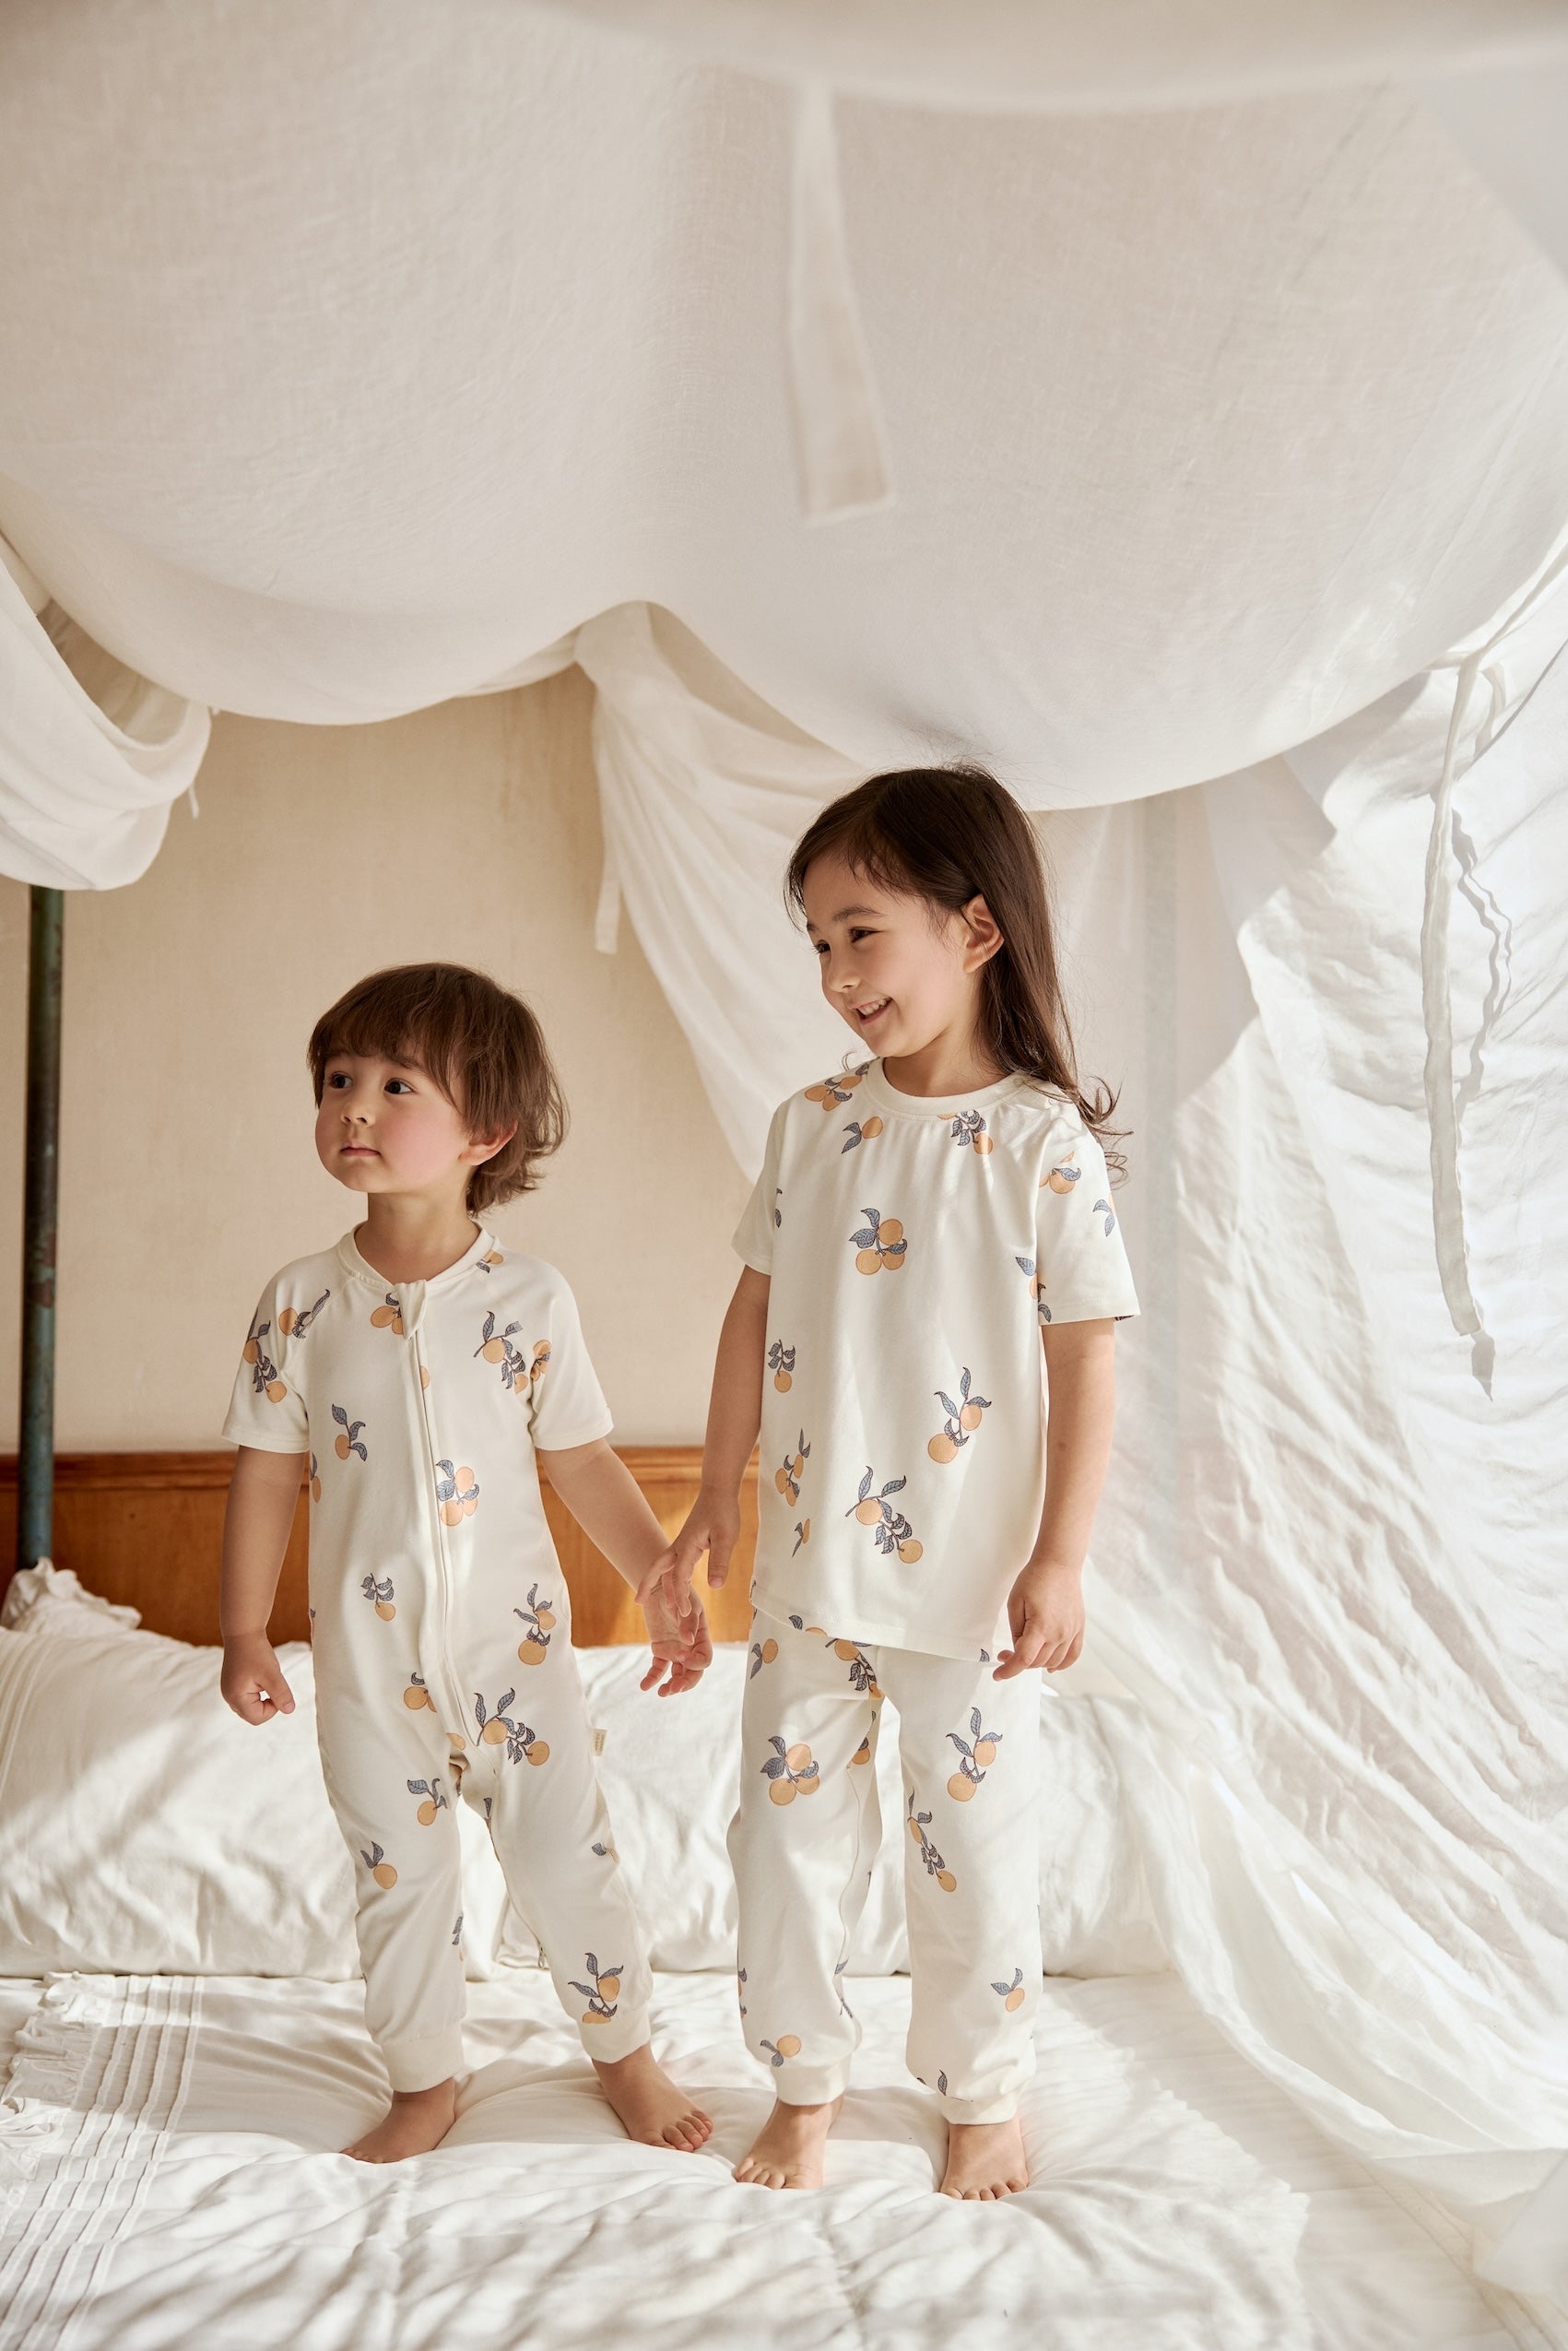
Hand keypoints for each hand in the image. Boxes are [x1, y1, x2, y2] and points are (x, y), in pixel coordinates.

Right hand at [221, 1631, 296, 1722]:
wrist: (243, 1632)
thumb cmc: (256, 1652)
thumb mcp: (272, 1674)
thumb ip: (281, 1694)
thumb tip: (289, 1710)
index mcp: (236, 1698)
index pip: (257, 1718)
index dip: (273, 1708)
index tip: (276, 1687)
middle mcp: (229, 1697)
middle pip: (253, 1715)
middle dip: (267, 1703)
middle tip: (271, 1682)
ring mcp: (229, 1691)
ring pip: (251, 1706)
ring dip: (263, 1696)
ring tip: (263, 1677)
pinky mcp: (232, 1685)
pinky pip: (247, 1697)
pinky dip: (257, 1691)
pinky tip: (258, 1676)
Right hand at [635, 1484, 741, 1604]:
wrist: (718, 1491)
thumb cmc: (722, 1511)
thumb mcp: (726, 1537)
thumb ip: (720, 1560)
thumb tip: (716, 1586)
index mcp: (686, 1546)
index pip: (678, 1576)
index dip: (681, 1596)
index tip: (685, 1614)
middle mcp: (680, 1546)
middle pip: (657, 1568)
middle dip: (647, 1584)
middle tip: (638, 1601)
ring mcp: (682, 1544)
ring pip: (665, 1567)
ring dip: (661, 1583)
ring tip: (659, 1601)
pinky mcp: (688, 1543)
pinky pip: (675, 1563)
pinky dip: (672, 1576)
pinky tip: (678, 1585)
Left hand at [640, 1576, 712, 1696]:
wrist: (657, 1584)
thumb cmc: (676, 1590)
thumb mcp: (685, 1603)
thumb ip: (688, 1622)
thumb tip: (689, 1641)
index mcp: (701, 1636)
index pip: (704, 1658)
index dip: (695, 1662)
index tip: (681, 1656)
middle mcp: (690, 1646)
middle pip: (693, 1672)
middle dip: (685, 1683)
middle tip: (673, 1689)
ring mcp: (676, 1649)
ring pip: (677, 1674)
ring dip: (671, 1685)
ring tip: (662, 1692)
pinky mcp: (661, 1649)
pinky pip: (659, 1668)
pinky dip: (653, 1678)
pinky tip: (645, 1686)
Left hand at [993, 1562, 1083, 1679]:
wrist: (1059, 1564)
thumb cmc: (1035, 1579)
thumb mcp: (1015, 1603)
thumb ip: (1016, 1630)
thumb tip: (1018, 1649)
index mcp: (1041, 1627)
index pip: (1024, 1659)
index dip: (1009, 1670)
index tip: (998, 1674)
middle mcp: (1059, 1633)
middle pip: (1037, 1662)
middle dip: (1018, 1662)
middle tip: (1005, 1654)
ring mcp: (1071, 1632)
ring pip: (1053, 1661)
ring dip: (1036, 1663)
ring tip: (1025, 1653)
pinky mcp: (1078, 1628)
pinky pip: (1072, 1655)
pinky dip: (1061, 1664)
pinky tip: (1051, 1667)